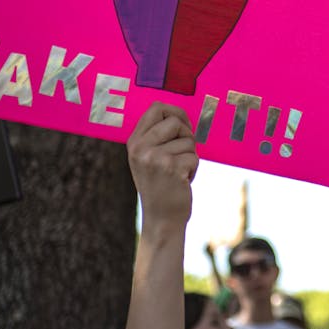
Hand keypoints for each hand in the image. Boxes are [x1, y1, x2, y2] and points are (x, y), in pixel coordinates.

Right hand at [127, 102, 198, 226]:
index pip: (156, 108)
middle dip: (186, 134)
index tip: (183, 124)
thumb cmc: (160, 187)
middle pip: (175, 121)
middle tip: (183, 152)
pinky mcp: (172, 168)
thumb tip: (178, 113)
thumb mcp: (147, 159)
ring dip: (190, 156)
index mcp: (134, 142)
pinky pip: (194, 156)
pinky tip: (183, 181)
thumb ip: (156, 137)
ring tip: (179, 172)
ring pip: (188, 141)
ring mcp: (155, 158)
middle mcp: (141, 148)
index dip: (175, 112)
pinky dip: (194, 169)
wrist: (161, 219)